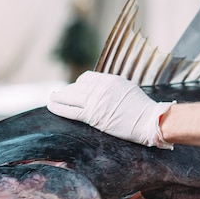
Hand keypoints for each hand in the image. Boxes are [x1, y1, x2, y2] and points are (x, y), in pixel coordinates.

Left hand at [47, 71, 173, 148]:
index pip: (86, 78)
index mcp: (108, 80)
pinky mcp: (92, 116)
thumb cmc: (142, 108)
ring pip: (70, 97)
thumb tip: (104, 89)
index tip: (76, 89)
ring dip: (58, 97)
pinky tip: (51, 105)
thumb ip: (112, 88)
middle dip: (68, 91)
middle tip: (60, 95)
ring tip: (52, 98)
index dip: (79, 84)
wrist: (148, 120)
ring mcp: (95, 102)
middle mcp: (99, 88)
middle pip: (76, 86)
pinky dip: (59, 107)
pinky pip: (70, 111)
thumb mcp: (126, 88)